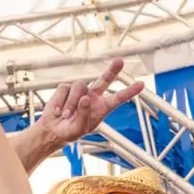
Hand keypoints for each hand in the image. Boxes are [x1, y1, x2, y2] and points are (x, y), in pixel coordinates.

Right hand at [30, 59, 144, 150]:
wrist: (52, 130)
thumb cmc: (69, 132)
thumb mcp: (79, 129)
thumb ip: (84, 114)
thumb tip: (85, 97)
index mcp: (102, 108)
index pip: (118, 98)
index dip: (129, 91)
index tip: (141, 84)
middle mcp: (93, 96)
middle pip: (105, 79)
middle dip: (112, 70)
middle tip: (120, 61)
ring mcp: (80, 91)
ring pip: (79, 87)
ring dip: (71, 103)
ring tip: (66, 115)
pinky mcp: (66, 88)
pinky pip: (65, 89)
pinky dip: (61, 101)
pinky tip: (59, 110)